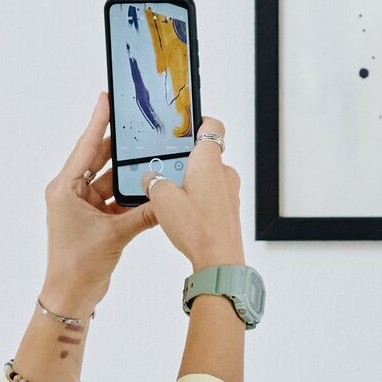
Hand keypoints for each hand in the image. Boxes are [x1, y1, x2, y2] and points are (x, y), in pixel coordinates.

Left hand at [40, 101, 148, 304]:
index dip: (97, 122)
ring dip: (129, 175)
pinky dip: (131, 197)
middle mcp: (71, 192)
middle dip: (120, 148)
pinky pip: (116, 200)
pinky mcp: (95, 220)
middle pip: (99, 161)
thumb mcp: (115, 235)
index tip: (106, 98)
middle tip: (140, 128)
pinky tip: (149, 189)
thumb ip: (144, 215)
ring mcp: (83, 206)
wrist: (71, 297)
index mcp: (65, 188)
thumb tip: (168, 198)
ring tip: (151, 157)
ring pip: (110, 181)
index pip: (85, 147)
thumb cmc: (78, 266)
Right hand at [143, 119, 246, 270]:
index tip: (185, 124)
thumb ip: (153, 182)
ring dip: (190, 181)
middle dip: (184, 160)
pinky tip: (183, 213)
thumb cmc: (198, 229)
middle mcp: (225, 172)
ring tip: (171, 196)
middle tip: (165, 170)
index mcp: (209, 161)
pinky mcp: (230, 209)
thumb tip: (150, 178)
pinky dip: (198, 198)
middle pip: (205, 154)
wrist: (219, 261)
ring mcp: (230, 191)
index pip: (213, 126)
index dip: (200, 120)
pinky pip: (212, 195)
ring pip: (208, 176)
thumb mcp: (162, 200)